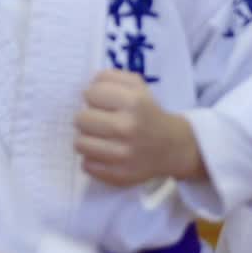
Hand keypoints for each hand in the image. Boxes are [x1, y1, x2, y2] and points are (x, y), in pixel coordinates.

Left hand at [75, 70, 205, 187]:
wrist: (171, 146)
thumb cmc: (149, 112)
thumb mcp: (138, 87)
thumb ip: (113, 77)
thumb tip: (89, 83)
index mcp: (134, 101)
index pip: (91, 93)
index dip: (95, 96)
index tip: (102, 101)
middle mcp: (127, 127)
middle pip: (81, 119)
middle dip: (88, 117)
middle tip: (100, 120)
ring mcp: (122, 154)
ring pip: (80, 143)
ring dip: (88, 138)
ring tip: (101, 137)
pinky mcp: (118, 175)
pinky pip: (86, 165)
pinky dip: (93, 158)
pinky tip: (106, 153)